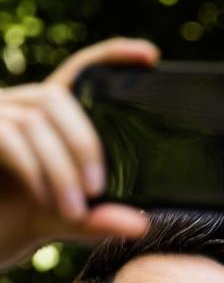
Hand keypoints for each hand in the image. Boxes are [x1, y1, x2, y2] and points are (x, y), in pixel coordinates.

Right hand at [0, 37, 158, 268]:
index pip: (80, 72)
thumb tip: (140, 226)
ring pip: (35, 121)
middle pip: (58, 98)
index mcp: (52, 116)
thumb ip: (99, 219)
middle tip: (97, 190)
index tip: (151, 56)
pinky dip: (32, 169)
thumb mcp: (68, 219)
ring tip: (74, 208)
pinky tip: (44, 198)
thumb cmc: (27, 216)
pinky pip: (9, 137)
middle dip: (83, 144)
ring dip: (59, 168)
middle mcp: (22, 104)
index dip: (111, 57)